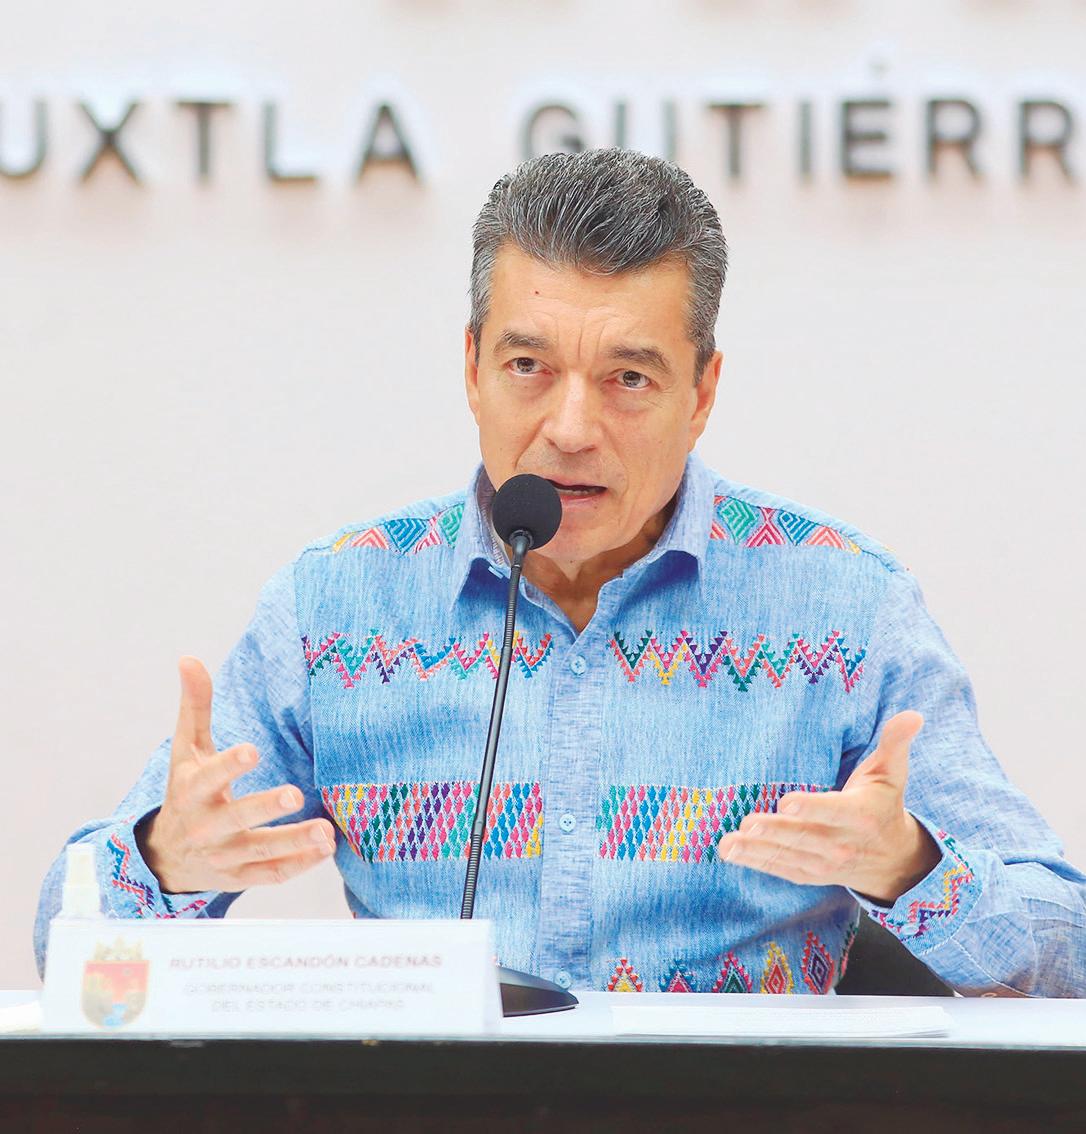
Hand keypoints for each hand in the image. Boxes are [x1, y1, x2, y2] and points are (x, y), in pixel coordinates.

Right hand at [136, 655, 336, 893]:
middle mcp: (207, 827)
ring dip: (294, 843)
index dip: (228, 765)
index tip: (252, 750)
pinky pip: (272, 875)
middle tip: (295, 792)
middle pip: (237, 819)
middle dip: (265, 807)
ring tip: (326, 832)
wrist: (166, 858)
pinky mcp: (240, 878)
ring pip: (261, 852)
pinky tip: (326, 849)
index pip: (208, 778)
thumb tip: (189, 658)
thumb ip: (195, 707)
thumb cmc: (184, 792)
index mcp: (192, 792)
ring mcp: (224, 856)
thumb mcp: (186, 751)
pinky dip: (299, 865)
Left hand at [717, 710, 940, 904]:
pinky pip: (780, 869)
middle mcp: (842, 844)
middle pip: (804, 837)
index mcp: (860, 815)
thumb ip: (895, 743)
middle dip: (775, 831)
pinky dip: (756, 862)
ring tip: (728, 844)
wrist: (894, 860)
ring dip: (756, 850)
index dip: (812, 808)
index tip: (786, 802)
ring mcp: (824, 863)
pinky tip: (729, 852)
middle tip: (748, 823)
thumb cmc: (883, 805)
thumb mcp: (892, 774)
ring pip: (788, 856)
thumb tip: (913, 715)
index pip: (834, 811)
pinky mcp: (809, 874)